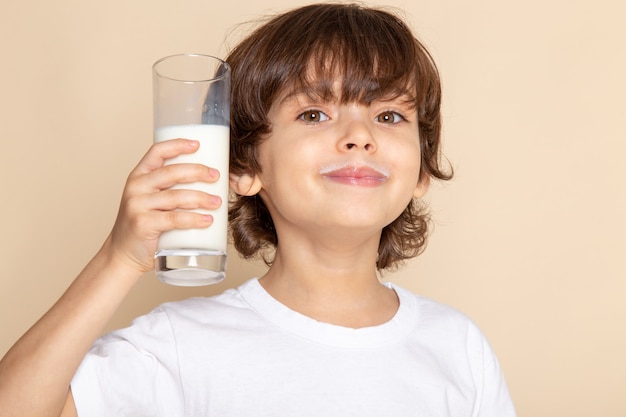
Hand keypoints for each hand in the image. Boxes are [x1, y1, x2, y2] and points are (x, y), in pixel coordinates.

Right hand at [106, 139, 221, 273]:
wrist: (123, 254)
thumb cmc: (144, 225)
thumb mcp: (150, 200)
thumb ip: (168, 189)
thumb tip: (206, 180)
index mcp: (138, 176)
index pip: (157, 152)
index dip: (177, 145)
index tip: (198, 144)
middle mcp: (136, 187)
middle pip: (172, 172)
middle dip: (198, 171)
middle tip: (216, 176)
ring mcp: (138, 205)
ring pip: (176, 196)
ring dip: (201, 197)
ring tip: (217, 202)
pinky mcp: (143, 224)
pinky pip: (174, 219)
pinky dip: (194, 219)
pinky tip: (207, 220)